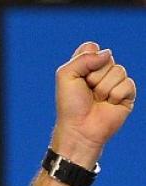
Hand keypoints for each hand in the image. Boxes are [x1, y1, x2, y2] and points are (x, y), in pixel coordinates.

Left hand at [51, 42, 136, 167]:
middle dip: (94, 76)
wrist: (79, 129)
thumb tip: (107, 54)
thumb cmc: (70, 106)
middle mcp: (101, 72)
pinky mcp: (127, 94)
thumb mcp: (66, 76)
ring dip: (104, 88)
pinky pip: (127, 84)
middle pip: (107, 58)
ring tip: (97, 100)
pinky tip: (109, 105)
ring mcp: (115, 82)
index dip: (85, 60)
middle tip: (87, 91)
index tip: (78, 76)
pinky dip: (115, 96)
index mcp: (86, 66)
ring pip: (119, 70)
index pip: (92, 48)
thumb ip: (83, 58)